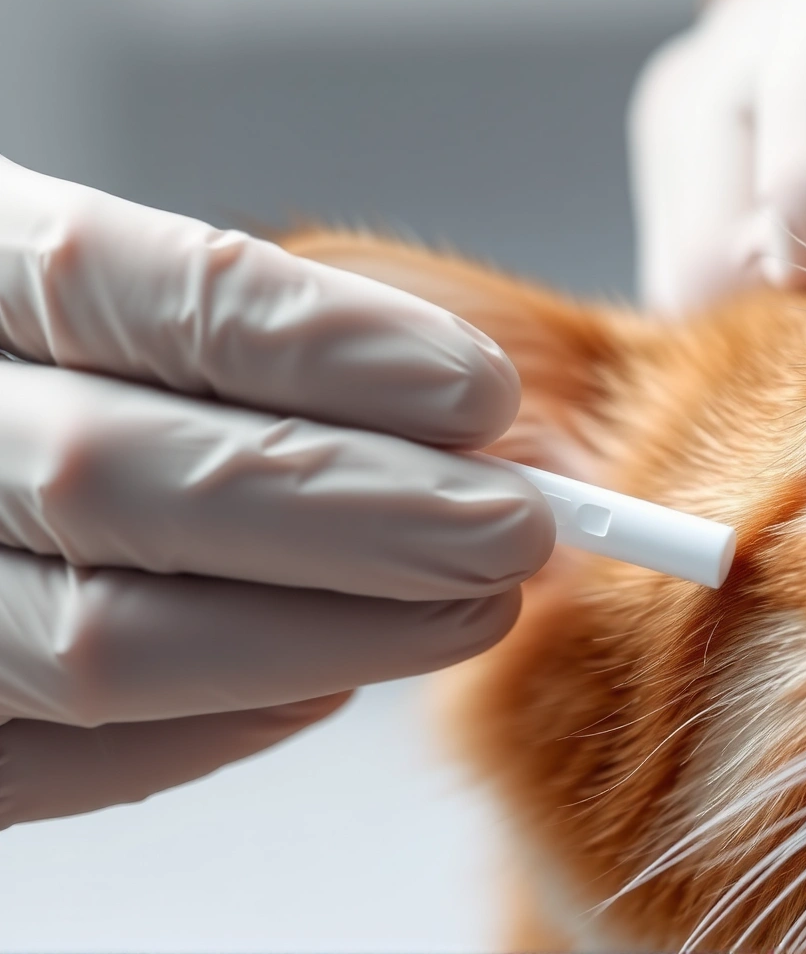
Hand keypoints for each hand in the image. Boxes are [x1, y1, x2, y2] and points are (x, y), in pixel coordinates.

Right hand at [0, 157, 553, 827]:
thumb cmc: (38, 372)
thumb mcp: (72, 278)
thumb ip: (231, 319)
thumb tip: (469, 405)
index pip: (120, 289)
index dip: (316, 345)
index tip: (481, 389)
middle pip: (113, 480)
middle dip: (356, 511)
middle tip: (519, 525)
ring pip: (96, 642)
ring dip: (325, 631)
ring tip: (472, 605)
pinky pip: (54, 764)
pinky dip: (214, 725)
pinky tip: (328, 681)